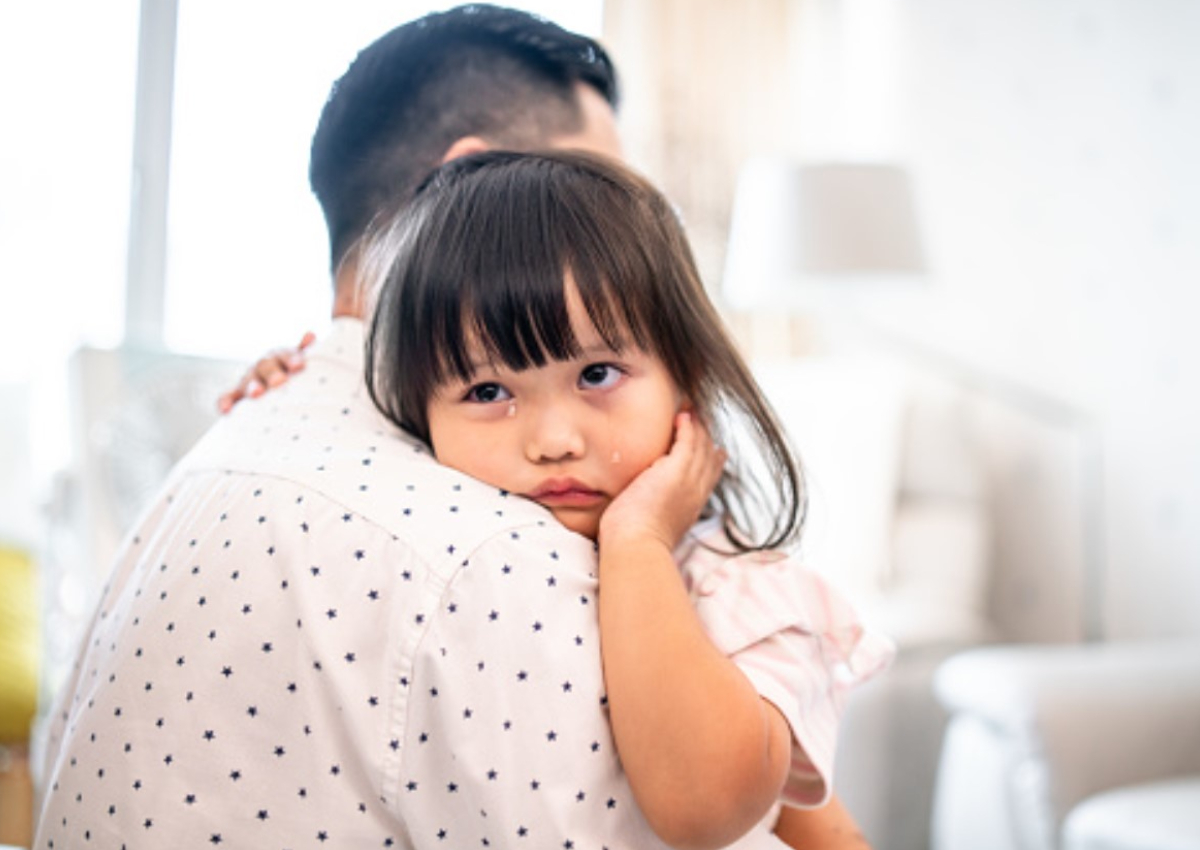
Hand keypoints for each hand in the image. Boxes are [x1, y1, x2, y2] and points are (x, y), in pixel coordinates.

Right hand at [217, 331, 314, 413]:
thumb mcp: (300, 362)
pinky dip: (226, 402)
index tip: (299, 366)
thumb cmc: (293, 373)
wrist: (277, 382)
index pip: (285, 355)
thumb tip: (310, 335)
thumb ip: (304, 351)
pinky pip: (229, 396)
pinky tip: (226, 409)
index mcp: (280, 357)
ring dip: (252, 387)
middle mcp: (263, 365)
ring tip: (256, 393)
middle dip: (272, 374)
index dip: (291, 359)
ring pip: (248, 381)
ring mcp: (249, 379)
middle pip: (266, 367)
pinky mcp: (237, 394)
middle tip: (280, 381)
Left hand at [599, 411, 725, 550]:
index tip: (712, 448)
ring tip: (689, 411)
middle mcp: (696, 492)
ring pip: (701, 446)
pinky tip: (681, 416)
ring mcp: (689, 481)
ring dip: (696, 426)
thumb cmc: (634, 542)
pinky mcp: (676, 471)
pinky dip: (687, 426)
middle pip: (710, 458)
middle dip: (706, 437)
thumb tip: (644, 507)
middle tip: (699, 419)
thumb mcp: (654, 525)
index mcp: (692, 506)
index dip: (711, 460)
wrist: (635, 545)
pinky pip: (688, 440)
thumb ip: (656, 511)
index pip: (709, 477)